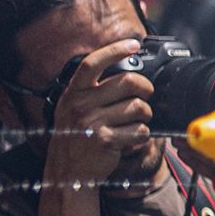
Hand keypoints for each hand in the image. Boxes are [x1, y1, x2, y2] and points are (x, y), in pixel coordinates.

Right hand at [41, 39, 151, 185]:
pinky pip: (140, 130)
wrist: (68, 171)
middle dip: (145, 88)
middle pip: (128, 82)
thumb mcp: (74, 108)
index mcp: (73, 92)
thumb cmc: (76, 136)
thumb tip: (127, 73)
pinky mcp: (105, 140)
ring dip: (145, 115)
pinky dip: (142, 135)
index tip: (134, 44)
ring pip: (139, 108)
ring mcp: (92, 122)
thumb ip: (93, 90)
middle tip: (146, 95)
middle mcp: (80, 104)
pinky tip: (131, 138)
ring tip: (136, 121)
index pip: (93, 62)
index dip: (115, 50)